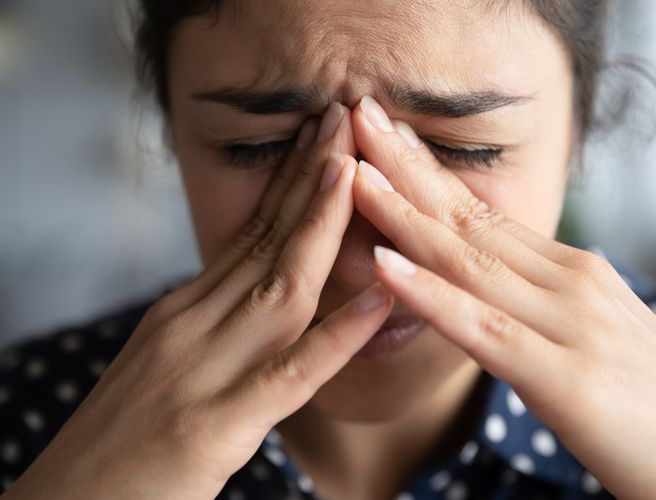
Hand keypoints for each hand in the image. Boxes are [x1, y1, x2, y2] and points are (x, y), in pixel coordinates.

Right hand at [3, 104, 393, 499]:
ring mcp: (203, 371)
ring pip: (278, 286)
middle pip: (265, 240)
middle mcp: (192, 325)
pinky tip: (378, 299)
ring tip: (355, 171)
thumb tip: (261, 289)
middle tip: (344, 118)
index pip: (250, 233)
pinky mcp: (215, 425)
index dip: (293, 182)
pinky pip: (289, 373)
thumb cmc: (123, 441)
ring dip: (320, 225)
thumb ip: (214, 323)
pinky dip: (337, 335)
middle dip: (311, 178)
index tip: (325, 137)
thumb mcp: (165, 362)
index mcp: (185, 311)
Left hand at [349, 96, 655, 498]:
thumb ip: (537, 306)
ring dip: (402, 213)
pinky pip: (483, 327)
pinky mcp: (566, 377)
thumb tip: (485, 285)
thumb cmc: (654, 406)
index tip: (386, 138)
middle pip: (469, 219)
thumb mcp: (590, 335)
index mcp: (572, 273)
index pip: (484, 214)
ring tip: (352, 172)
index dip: (429, 174)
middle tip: (357, 117)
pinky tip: (384, 263)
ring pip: (467, 260)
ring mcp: (569, 323)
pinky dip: (430, 293)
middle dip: (405, 167)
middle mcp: (569, 282)